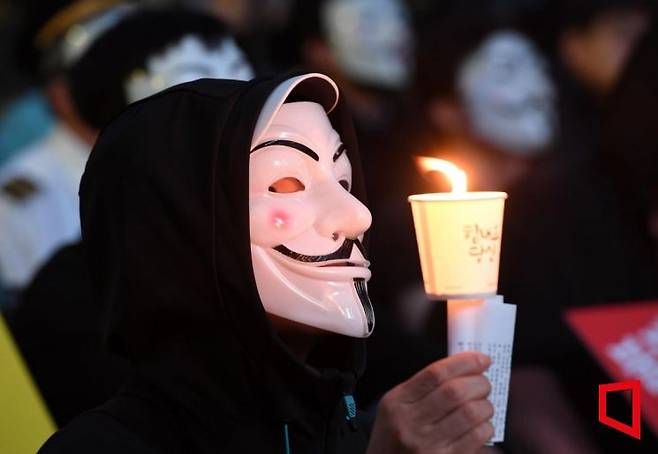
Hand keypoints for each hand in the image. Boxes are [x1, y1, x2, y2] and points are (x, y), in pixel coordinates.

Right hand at [366, 352, 493, 453]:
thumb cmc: (394, 439)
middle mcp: (409, 422)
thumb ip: (422, 389)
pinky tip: (481, 426)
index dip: (464, 363)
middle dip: (479, 383)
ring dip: (485, 405)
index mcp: (396, 402)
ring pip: (470, 414)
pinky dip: (486, 427)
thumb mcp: (395, 409)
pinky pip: (476, 438)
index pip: (435, 373)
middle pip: (455, 391)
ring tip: (484, 405)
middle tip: (484, 384)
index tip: (481, 359)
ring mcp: (426, 445)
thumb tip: (464, 368)